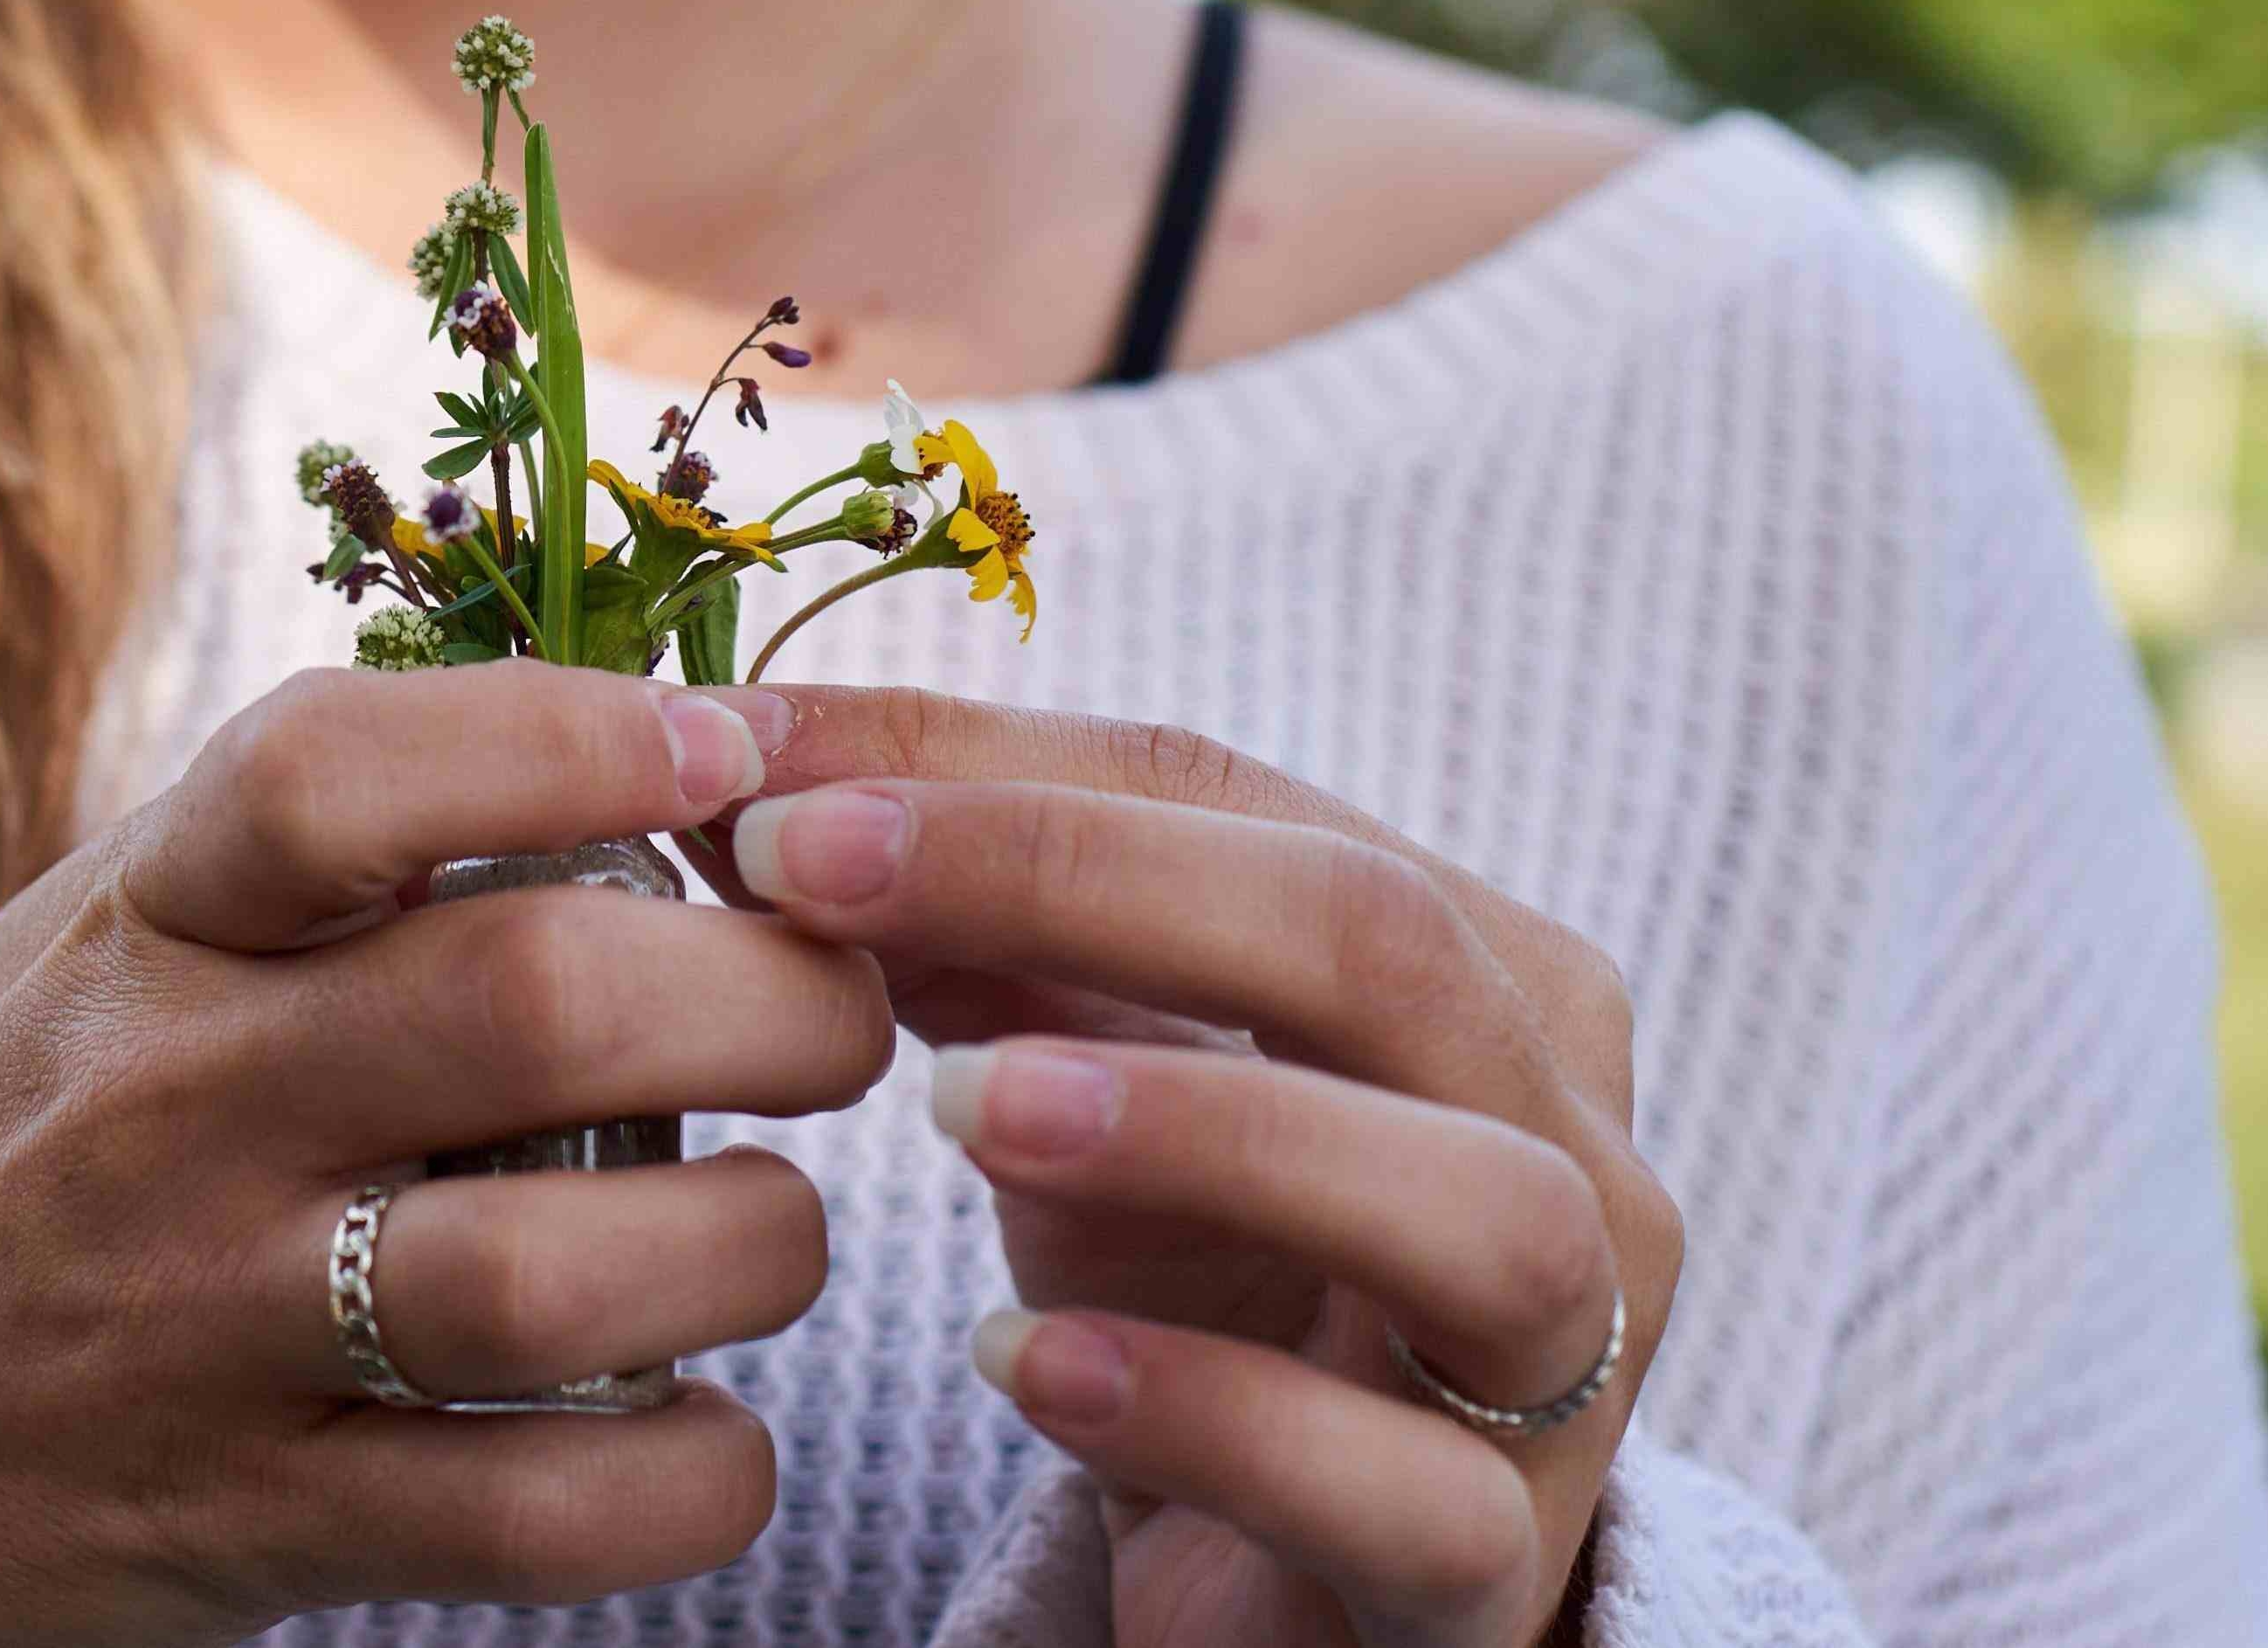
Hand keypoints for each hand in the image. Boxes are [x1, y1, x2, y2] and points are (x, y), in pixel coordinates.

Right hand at [0, 666, 890, 1647]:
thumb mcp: (105, 943)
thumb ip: (318, 848)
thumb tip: (650, 745)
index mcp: (145, 924)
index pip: (338, 766)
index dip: (569, 731)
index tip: (725, 752)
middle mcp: (167, 1107)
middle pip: (532, 1005)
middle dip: (769, 997)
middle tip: (832, 1013)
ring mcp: (203, 1329)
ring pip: (563, 1277)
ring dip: (756, 1245)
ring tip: (766, 1226)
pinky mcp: (250, 1530)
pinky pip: (549, 1520)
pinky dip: (698, 1476)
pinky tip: (699, 1425)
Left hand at [697, 691, 1680, 1647]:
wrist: (1284, 1585)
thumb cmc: (1194, 1285)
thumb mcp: (1072, 1077)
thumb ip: (956, 930)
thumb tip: (751, 773)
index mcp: (1477, 967)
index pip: (1235, 793)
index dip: (983, 762)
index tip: (748, 753)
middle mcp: (1565, 1137)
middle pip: (1373, 941)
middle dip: (1073, 874)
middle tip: (812, 869)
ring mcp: (1569, 1365)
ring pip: (1473, 1208)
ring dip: (1199, 1126)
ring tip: (956, 1104)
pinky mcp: (1497, 1569)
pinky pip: (1401, 1493)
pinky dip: (1208, 1411)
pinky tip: (1023, 1365)